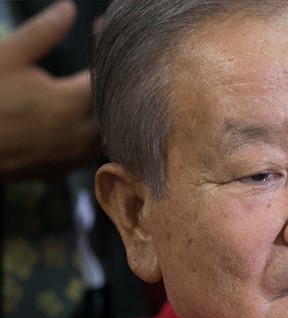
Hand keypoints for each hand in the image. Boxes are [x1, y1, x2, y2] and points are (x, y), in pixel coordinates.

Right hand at [0, 0, 99, 180]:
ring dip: (107, 110)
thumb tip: (69, 8)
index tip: (102, 31)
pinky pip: (92, 150)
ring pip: (107, 131)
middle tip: (104, 61)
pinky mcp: (63, 168)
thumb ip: (42, 33)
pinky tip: (88, 118)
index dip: (106, 51)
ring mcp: (72, 155)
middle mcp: (79, 133)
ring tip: (100, 88)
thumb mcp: (8, 58)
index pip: (104, 74)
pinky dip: (96, 133)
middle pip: (113, 106)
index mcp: (69, 103)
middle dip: (112, 82)